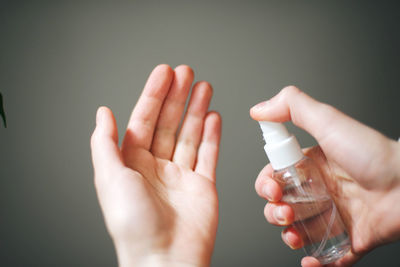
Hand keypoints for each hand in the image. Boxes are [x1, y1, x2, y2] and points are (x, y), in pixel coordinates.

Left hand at [91, 65, 220, 266]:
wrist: (166, 259)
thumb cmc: (134, 226)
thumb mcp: (109, 179)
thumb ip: (105, 143)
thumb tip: (102, 113)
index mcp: (132, 164)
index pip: (143, 121)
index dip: (153, 95)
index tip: (164, 73)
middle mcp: (156, 167)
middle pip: (168, 123)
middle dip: (177, 96)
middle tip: (186, 72)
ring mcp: (181, 175)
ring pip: (189, 134)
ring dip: (196, 110)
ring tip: (204, 87)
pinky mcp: (202, 185)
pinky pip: (208, 154)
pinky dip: (211, 135)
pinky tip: (213, 117)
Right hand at [250, 86, 399, 266]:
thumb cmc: (373, 155)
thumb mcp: (329, 122)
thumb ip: (293, 107)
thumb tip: (259, 110)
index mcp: (312, 166)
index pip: (276, 177)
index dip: (267, 185)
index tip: (272, 189)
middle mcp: (321, 191)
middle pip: (283, 206)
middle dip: (275, 212)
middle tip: (284, 211)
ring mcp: (335, 215)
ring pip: (300, 231)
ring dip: (290, 236)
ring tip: (295, 235)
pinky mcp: (353, 238)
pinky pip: (329, 255)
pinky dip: (317, 261)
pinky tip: (311, 259)